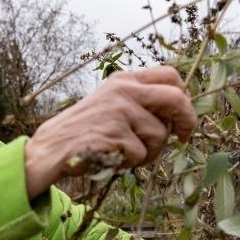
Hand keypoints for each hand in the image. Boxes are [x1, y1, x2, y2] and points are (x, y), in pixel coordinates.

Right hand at [23, 66, 196, 197]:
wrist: (52, 146)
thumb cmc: (88, 130)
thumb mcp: (113, 104)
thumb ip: (141, 102)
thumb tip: (180, 115)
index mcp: (125, 79)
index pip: (170, 76)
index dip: (184, 98)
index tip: (183, 118)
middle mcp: (124, 90)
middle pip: (175, 99)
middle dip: (187, 121)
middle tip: (184, 138)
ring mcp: (119, 110)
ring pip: (160, 135)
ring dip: (150, 152)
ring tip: (127, 153)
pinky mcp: (114, 132)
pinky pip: (141, 154)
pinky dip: (131, 163)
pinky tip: (113, 158)